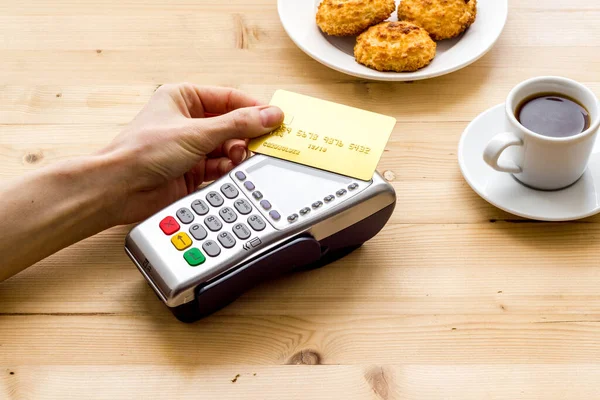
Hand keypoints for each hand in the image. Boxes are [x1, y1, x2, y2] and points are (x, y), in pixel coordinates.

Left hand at [99, 84, 283, 224]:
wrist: (120, 188)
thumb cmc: (143, 151)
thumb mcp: (196, 132)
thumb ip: (237, 124)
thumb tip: (269, 114)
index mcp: (183, 97)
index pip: (229, 98)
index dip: (253, 108)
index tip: (275, 118)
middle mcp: (187, 120)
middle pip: (231, 124)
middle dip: (245, 135)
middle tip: (261, 143)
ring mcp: (190, 146)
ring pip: (227, 147)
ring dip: (235, 154)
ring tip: (238, 158)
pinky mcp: (191, 170)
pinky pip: (219, 166)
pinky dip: (227, 169)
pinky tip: (228, 170)